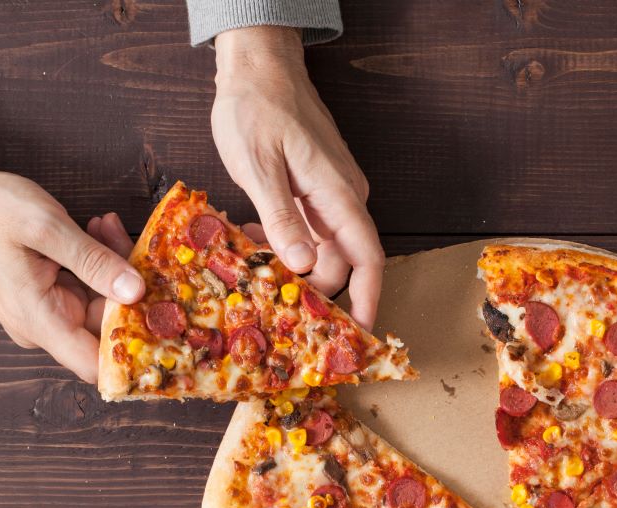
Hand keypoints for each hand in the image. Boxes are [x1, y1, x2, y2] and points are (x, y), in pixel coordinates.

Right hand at [0, 150, 143, 381]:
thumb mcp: (45, 226)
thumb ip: (93, 261)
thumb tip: (136, 290)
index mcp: (39, 321)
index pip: (95, 365)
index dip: (133, 352)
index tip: (162, 320)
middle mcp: (43, 326)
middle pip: (107, 327)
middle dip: (129, 289)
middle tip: (132, 241)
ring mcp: (46, 312)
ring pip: (101, 304)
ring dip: (114, 268)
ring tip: (107, 226)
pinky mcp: (47, 296)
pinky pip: (86, 289)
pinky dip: (98, 264)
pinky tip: (97, 231)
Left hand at [211, 25, 382, 328]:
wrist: (258, 64)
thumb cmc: (257, 107)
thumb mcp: (259, 165)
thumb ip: (281, 217)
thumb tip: (303, 265)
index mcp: (338, 195)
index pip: (366, 258)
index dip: (367, 298)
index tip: (360, 333)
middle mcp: (341, 199)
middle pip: (339, 261)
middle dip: (310, 287)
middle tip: (270, 302)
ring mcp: (328, 195)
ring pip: (319, 248)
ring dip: (289, 264)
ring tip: (249, 265)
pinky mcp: (311, 190)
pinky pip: (304, 230)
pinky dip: (282, 241)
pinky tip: (251, 239)